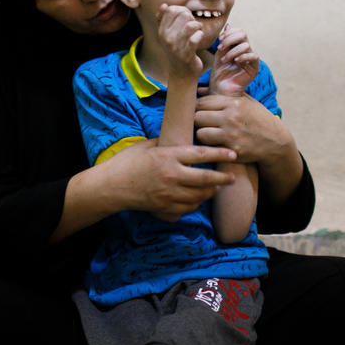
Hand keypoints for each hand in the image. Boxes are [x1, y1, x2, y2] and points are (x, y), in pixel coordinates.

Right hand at [105, 138, 235, 221]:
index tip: (232, 153)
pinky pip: (188, 208)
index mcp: (168, 156)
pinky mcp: (165, 207)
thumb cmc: (127, 162)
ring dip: (210, 192)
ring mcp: (169, 194)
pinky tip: (198, 198)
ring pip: (199, 196)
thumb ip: (166, 142)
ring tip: (217, 187)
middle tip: (232, 177)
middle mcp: (171, 175)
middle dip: (222, 178)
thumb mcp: (146, 146)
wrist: (111, 186)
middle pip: (205, 179)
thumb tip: (180, 136)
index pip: (200, 155)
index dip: (219, 154)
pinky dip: (196, 203)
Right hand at [155, 3, 204, 76]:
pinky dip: (200, 35)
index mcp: (161, 32)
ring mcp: (176, 47)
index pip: (171, 10)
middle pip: (184, 15)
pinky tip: (199, 38)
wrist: (181, 73)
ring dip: (198, 27)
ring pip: (191, 25)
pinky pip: (195, 38)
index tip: (186, 18)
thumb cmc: (176, 50)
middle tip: (193, 27)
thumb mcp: (167, 35)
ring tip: (197, 31)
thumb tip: (164, 5)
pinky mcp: (186, 55)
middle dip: (192, 18)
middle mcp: (166, 39)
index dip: (182, 10)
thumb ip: (163, 19)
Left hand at [194, 92, 290, 165]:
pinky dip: (211, 146)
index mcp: (234, 103)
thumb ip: (224, 96)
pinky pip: (210, 147)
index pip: (203, 102)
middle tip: (204, 125)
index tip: (201, 113)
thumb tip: (199, 90)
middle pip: (198, 116)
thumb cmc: (259, 120)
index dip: (199, 108)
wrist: (276, 143)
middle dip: (199, 121)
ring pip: (200, 132)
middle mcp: (231, 117)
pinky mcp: (232, 150)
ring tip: (210, 135)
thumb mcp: (247, 102)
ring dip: (203, 135)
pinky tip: (217, 144)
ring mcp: (231, 134)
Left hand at [208, 25, 258, 95]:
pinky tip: (235, 61)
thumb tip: (229, 25)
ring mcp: (250, 58)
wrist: (220, 88)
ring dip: (232, 51)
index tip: (219, 39)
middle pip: (243, 34)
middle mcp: (245, 50)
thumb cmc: (219, 72)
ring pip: (246, 45)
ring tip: (224, 60)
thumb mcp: (219, 53)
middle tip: (220, 48)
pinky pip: (253, 56)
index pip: (238, 31)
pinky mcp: (254, 67)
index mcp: (238, 45)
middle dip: (230, 39)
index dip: (229, 32)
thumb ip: (224, 40)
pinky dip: (243, 56)